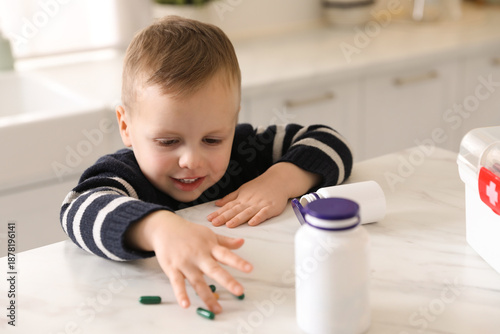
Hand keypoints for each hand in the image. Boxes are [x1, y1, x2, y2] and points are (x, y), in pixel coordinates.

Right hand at [125, 211, 252, 312]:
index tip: (249, 269)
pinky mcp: (173, 269)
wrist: (165, 228)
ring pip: (197, 281)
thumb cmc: (190, 233)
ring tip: (217, 309)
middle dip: (227, 280)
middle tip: (239, 291)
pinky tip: (186, 305)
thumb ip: (225, 242)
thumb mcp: (209, 235)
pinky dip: (181, 294)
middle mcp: (199, 255)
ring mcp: (186, 263)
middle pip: (214, 269)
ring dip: (207, 296)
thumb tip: (242, 242)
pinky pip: (177, 283)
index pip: (226, 254)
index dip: (238, 261)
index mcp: (209, 247)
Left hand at [207, 162, 320, 227]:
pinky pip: (263, 213)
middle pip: (235, 210)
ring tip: (229, 225)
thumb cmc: (260, 186)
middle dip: (224, 217)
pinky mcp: (270, 207)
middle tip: (215, 223)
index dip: (218, 213)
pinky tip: (252, 223)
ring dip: (238, 219)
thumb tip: (217, 204)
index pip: (228, 207)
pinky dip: (258, 218)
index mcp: (242, 199)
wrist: (278, 180)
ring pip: (247, 212)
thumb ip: (230, 198)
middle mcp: (249, 202)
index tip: (209, 219)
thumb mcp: (243, 190)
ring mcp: (260, 205)